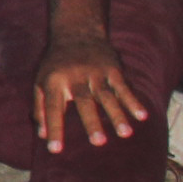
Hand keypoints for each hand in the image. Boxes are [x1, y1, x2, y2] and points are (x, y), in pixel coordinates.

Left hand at [32, 28, 147, 154]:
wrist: (76, 32)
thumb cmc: (56, 64)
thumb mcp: (41, 82)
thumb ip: (40, 108)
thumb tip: (41, 135)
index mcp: (54, 82)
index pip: (52, 109)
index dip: (53, 129)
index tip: (54, 150)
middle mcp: (75, 77)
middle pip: (84, 101)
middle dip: (92, 122)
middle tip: (99, 143)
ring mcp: (95, 72)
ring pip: (107, 96)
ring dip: (117, 115)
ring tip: (124, 134)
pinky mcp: (112, 68)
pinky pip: (123, 87)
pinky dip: (133, 101)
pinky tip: (142, 116)